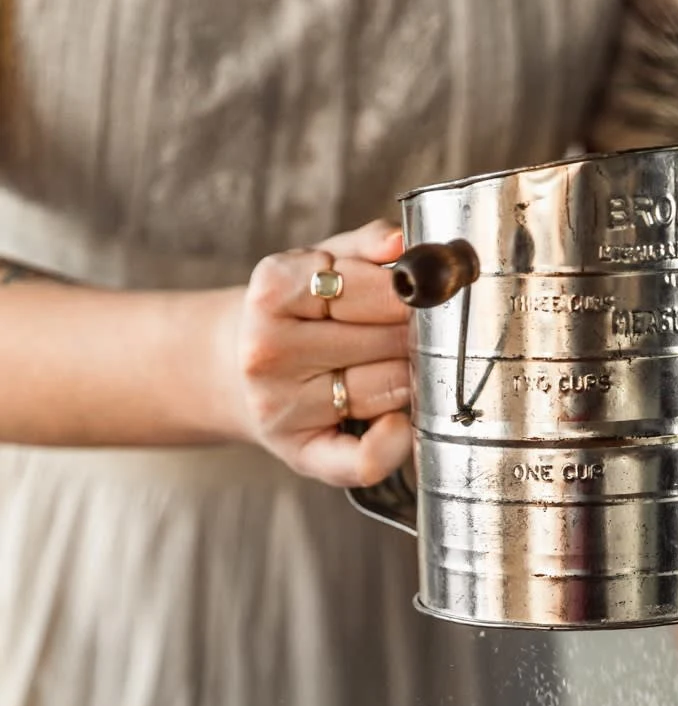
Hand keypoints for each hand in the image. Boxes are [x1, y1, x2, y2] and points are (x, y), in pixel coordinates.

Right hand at [217, 219, 411, 486]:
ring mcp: (282, 406)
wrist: (231, 371)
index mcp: (273, 290)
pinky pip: (362, 459)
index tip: (418, 297)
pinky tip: (399, 425)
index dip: (408, 293)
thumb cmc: (290, 317)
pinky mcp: (301, 454)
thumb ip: (361, 249)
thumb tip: (400, 245)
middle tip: (417, 336)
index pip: (371, 288)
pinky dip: (392, 445)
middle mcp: (269, 350)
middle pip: (384, 340)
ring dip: (409, 378)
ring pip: (385, 388)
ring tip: (397, 367)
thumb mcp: (313, 265)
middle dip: (412, 336)